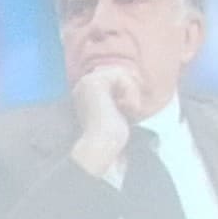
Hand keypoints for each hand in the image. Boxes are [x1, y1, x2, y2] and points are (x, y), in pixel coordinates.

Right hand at [66, 63, 147, 181]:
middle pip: (116, 72)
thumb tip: (135, 81)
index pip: (112, 78)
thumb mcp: (117, 112)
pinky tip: (129, 107)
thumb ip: (119, 97)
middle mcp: (82, 86)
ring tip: (131, 109)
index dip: (127, 87)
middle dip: (130, 87)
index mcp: (84, 94)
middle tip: (133, 108)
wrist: (104, 145)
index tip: (133, 106)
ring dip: (131, 91)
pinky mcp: (94, 83)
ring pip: (120, 73)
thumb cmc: (112, 135)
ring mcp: (86, 83)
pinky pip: (121, 75)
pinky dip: (130, 90)